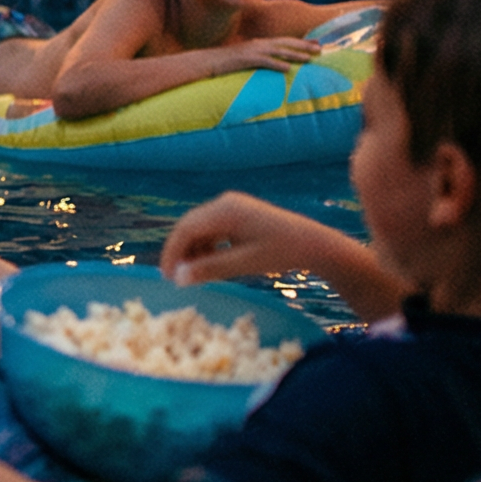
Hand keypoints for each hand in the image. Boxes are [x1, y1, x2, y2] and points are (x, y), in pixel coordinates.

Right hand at [159, 191, 335, 286]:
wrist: (314, 244)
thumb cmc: (281, 253)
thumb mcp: (244, 264)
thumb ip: (210, 269)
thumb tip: (178, 278)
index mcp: (224, 210)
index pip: (185, 229)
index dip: (172, 253)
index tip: (167, 277)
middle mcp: (224, 203)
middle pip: (189, 226)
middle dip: (180, 252)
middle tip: (175, 278)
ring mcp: (231, 206)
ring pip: (199, 228)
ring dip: (193, 250)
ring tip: (194, 275)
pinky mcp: (238, 213)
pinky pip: (212, 228)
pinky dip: (206, 246)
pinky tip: (210, 263)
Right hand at [224, 35, 322, 72]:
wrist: (205, 62)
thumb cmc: (224, 63)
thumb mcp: (244, 60)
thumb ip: (258, 60)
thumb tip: (272, 66)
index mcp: (259, 44)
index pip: (284, 41)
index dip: (301, 42)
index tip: (316, 43)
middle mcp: (258, 44)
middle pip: (286, 43)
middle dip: (303, 46)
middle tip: (320, 49)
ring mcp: (252, 51)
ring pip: (279, 51)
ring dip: (295, 54)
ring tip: (309, 59)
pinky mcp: (246, 59)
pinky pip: (265, 61)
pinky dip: (277, 65)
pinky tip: (287, 69)